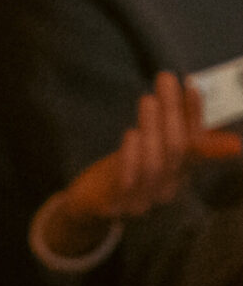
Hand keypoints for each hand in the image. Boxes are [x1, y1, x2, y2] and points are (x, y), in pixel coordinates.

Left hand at [38, 71, 242, 258]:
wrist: (89, 202)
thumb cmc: (125, 166)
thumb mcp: (151, 144)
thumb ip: (171, 122)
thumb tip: (191, 85)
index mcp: (180, 173)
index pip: (196, 142)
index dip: (196, 116)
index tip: (191, 86)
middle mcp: (167, 189)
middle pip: (177, 149)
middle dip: (173, 112)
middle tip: (165, 80)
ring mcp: (142, 200)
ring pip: (155, 164)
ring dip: (153, 129)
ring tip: (148, 100)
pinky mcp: (115, 205)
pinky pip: (127, 182)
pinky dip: (131, 157)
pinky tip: (131, 134)